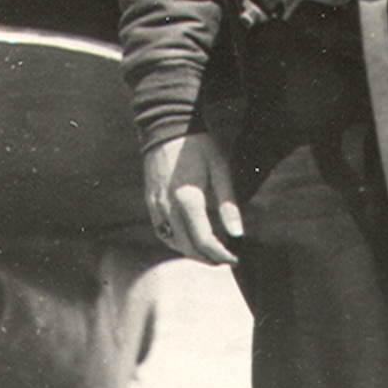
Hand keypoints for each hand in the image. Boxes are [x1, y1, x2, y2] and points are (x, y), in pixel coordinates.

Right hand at [144, 132, 243, 266]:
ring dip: (191, 252)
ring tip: (211, 253)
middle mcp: (167, 206)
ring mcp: (155, 205)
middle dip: (207, 258)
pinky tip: (191, 239)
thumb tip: (237, 233)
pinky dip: (177, 241)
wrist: (168, 127)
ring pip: (172, 242)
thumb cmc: (200, 146)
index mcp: (187, 198)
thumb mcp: (221, 170)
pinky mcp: (150, 201)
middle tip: (225, 260)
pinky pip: (162, 231)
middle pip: (186, 246)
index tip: (234, 259)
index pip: (203, 239)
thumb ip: (228, 204)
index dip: (219, 254)